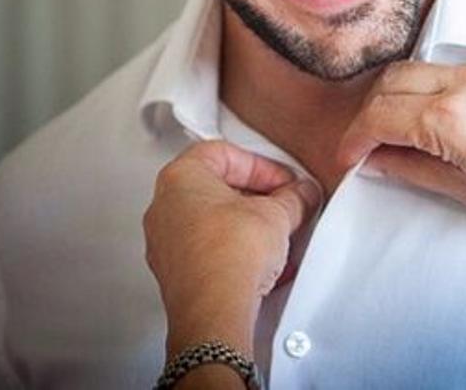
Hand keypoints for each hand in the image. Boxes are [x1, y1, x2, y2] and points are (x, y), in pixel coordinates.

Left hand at [143, 141, 320, 355]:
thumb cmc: (229, 256)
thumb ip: (294, 198)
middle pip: (217, 188)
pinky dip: (236, 252)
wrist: (215, 312)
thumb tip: (301, 194)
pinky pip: (209, 252)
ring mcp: (166, 243)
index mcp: (180, 178)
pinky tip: (263, 264)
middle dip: (257, 197)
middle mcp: (164, 208)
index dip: (261, 165)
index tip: (283, 181)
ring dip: (247, 226)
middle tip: (283, 205)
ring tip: (276, 236)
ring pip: (213, 222)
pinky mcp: (175, 274)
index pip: (224, 153)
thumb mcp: (277, 214)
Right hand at [337, 58, 465, 246]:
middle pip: (393, 80)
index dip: (355, 136)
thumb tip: (378, 159)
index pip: (380, 112)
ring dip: (401, 94)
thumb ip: (413, 169)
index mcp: (456, 117)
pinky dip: (436, 87)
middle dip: (371, 111)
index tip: (351, 155)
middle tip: (368, 145)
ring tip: (402, 132)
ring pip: (424, 67)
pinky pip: (459, 67)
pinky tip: (441, 117)